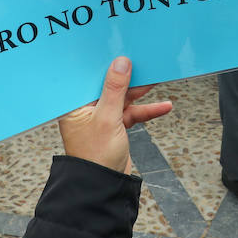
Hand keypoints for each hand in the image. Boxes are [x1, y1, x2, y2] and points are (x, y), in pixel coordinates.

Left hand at [57, 57, 172, 172]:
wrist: (104, 186)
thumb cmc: (96, 156)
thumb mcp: (108, 118)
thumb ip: (115, 89)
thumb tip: (121, 63)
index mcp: (74, 105)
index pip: (89, 77)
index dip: (104, 64)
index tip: (119, 51)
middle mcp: (85, 109)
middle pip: (108, 86)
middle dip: (126, 77)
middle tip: (142, 61)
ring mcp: (101, 118)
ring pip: (122, 98)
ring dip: (140, 92)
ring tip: (156, 78)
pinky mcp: (114, 127)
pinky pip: (131, 113)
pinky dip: (146, 110)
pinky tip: (163, 106)